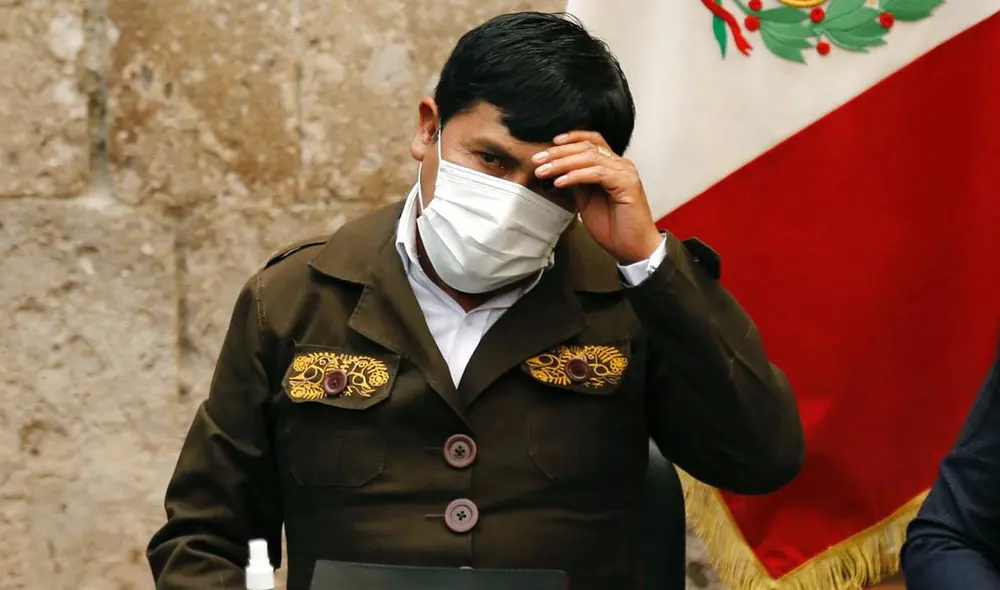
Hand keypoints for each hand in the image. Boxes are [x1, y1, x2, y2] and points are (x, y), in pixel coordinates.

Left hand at [533, 131, 662, 264]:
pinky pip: (597, 173)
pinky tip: (560, 182)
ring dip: (563, 163)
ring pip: (590, 158)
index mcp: (613, 166)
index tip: (550, 143)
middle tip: (537, 159)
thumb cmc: (613, 227)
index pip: (592, 141)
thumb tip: (558, 170)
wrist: (632, 248)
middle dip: (559, 152)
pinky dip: (576, 176)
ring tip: (544, 171)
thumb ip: (577, 183)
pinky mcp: (627, 184)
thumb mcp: (586, 201)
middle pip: (587, 147)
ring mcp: (625, 173)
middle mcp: (621, 165)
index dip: (572, 138)